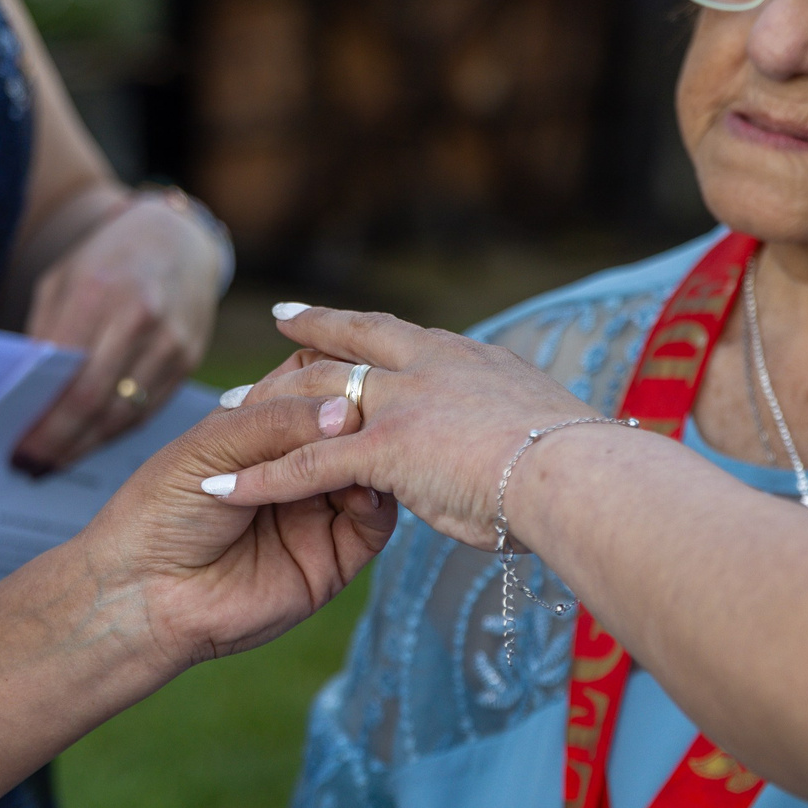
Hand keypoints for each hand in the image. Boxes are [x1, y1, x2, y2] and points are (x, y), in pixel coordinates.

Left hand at [14, 196, 221, 473]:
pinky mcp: (191, 359)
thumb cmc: (107, 259)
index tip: (16, 450)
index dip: (42, 424)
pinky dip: (115, 432)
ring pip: (125, 415)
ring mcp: (173, 342)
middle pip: (95, 403)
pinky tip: (89, 443)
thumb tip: (23, 399)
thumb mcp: (63, 281)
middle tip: (29, 467)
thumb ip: (45, 334)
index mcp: (100, 293)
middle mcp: (141, 319)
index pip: (68, 379)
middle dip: (59, 444)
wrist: (177, 238)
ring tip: (54, 463)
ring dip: (86, 446)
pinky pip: (149, 410)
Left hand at [76, 392, 396, 674]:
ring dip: (372, 458)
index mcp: (263, 427)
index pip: (317, 381)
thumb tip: (348, 411)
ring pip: (370, 471)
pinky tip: (361, 493)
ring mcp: (318, 510)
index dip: (336, 368)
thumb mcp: (213, 446)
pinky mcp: (333, 558)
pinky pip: (374, 526)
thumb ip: (277, 421)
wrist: (144, 594)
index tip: (350, 361)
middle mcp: (297, 465)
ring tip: (364, 452)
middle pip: (353, 426)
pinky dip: (377, 505)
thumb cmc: (161, 510)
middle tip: (365, 410)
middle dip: (364, 414)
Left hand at [205, 307, 588, 549]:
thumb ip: (509, 429)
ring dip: (264, 410)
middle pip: (342, 351)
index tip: (313, 319)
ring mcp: (401, 406)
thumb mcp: (541, 432)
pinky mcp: (383, 451)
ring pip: (312, 401)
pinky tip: (225, 489)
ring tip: (221, 416)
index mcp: (464, 359)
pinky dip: (262, 478)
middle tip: (265, 346)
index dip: (348, 326)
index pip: (391, 335)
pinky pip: (306, 466)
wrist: (586, 477)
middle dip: (298, 350)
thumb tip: (514, 446)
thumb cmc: (583, 467)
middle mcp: (425, 370)